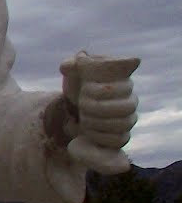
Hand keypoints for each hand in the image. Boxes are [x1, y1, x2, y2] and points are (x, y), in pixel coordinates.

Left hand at [59, 52, 139, 173]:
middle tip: (82, 104)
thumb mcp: (73, 72)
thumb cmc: (78, 83)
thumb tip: (73, 63)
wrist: (75, 105)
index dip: (102, 90)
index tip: (85, 88)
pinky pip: (120, 140)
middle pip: (126, 107)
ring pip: (124, 124)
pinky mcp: (122, 135)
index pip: (125, 86)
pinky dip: (101, 137)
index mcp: (124, 81)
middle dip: (99, 107)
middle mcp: (131, 100)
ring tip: (83, 118)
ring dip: (99, 122)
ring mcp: (129, 118)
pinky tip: (88, 131)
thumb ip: (72, 64)